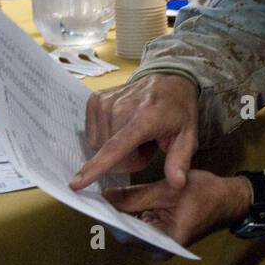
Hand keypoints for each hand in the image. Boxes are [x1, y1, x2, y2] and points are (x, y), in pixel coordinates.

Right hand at [72, 73, 200, 188]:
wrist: (169, 80)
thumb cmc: (178, 110)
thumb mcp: (188, 136)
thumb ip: (180, 161)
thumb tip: (177, 184)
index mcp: (144, 118)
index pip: (116, 147)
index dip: (97, 167)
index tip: (76, 183)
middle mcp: (121, 107)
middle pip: (110, 155)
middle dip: (129, 160)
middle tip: (147, 145)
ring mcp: (105, 102)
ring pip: (99, 147)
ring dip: (117, 150)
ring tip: (136, 135)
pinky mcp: (95, 100)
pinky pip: (92, 135)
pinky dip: (106, 138)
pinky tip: (122, 128)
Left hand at [100, 168, 251, 246]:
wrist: (229, 198)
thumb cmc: (204, 193)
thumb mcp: (168, 189)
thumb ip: (135, 195)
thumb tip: (104, 196)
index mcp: (164, 243)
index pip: (126, 232)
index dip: (109, 216)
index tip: (93, 201)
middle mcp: (160, 249)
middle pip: (126, 232)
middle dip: (113, 213)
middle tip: (97, 194)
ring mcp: (160, 243)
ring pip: (132, 227)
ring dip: (122, 212)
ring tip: (110, 194)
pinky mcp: (161, 234)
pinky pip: (141, 224)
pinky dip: (133, 212)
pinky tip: (124, 198)